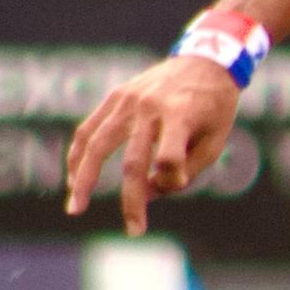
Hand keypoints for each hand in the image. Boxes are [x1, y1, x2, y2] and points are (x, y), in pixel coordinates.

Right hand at [63, 56, 246, 234]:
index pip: (169, 156)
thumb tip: (149, 194)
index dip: (172, 177)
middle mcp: (151, 107)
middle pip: (133, 161)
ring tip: (75, 208)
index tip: (177, 183)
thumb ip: (187, 169)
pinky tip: (73, 178)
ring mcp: (129, 100)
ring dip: (83, 179)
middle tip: (134, 230)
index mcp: (181, 114)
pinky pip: (89, 128)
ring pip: (97, 144)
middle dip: (132, 200)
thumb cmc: (215, 106)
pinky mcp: (116, 96)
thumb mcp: (216, 139)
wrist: (206, 60)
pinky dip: (78, 154)